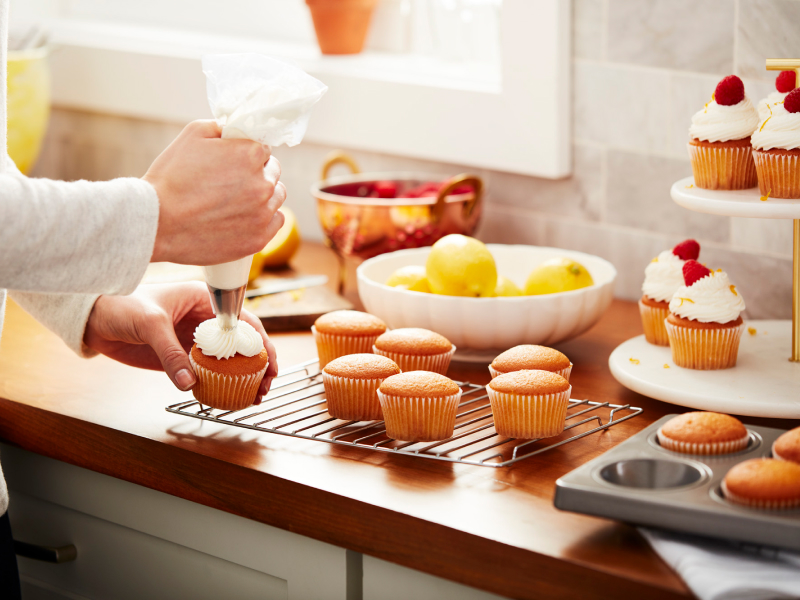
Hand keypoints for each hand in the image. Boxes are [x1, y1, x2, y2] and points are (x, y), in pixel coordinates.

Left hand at [83, 282, 278, 401]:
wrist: (92, 319)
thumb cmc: (120, 305)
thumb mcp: (149, 324)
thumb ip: (170, 352)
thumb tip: (189, 382)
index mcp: (204, 300)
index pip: (242, 321)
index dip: (261, 342)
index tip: (269, 363)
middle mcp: (204, 319)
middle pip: (241, 343)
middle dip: (258, 364)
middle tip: (266, 386)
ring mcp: (193, 339)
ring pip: (228, 360)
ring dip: (243, 378)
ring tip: (254, 396)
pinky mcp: (181, 357)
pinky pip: (207, 372)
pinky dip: (220, 385)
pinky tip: (228, 398)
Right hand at [144, 120, 286, 265]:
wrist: (156, 222)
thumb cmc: (171, 177)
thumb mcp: (193, 134)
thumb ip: (224, 128)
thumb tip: (239, 132)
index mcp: (251, 155)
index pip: (263, 149)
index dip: (247, 154)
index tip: (232, 163)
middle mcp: (263, 184)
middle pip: (272, 173)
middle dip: (257, 174)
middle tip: (232, 182)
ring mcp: (262, 214)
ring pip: (276, 197)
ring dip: (263, 196)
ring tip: (236, 201)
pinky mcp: (258, 239)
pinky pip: (276, 222)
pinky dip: (265, 218)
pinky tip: (246, 217)